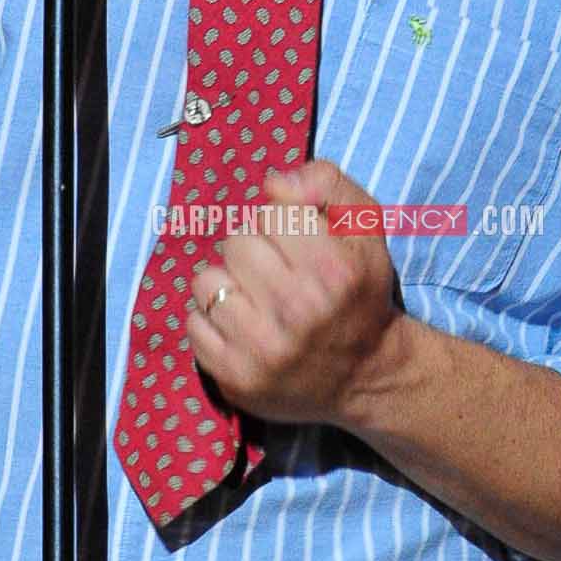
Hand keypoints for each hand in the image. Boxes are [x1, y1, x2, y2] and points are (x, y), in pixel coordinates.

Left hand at [186, 159, 401, 430]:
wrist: (367, 374)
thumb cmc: (359, 290)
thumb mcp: (364, 226)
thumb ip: (325, 183)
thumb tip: (273, 183)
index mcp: (332, 268)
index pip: (270, 212)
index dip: (281, 221)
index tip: (296, 242)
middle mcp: (297, 309)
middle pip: (235, 243)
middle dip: (253, 249)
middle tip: (275, 270)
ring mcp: (263, 348)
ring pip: (207, 281)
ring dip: (227, 283)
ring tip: (254, 296)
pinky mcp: (236, 377)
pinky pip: (193, 323)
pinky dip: (211, 319)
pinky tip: (241, 325)